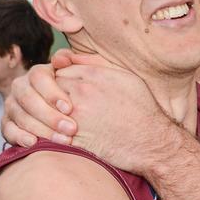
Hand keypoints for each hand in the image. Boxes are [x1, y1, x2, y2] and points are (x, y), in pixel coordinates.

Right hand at [3, 60, 75, 146]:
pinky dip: (20, 137)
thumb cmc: (80, 94)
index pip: (38, 77)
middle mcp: (21, 87)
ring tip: (63, 141)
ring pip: (20, 115)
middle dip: (50, 116)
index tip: (70, 108)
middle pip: (28, 98)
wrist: (71, 115)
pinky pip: (8, 130)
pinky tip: (34, 144)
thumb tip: (61, 59)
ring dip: (41, 129)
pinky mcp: (7, 124)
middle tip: (71, 129)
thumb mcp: (84, 75)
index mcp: (38, 73)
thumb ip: (76, 63)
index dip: (53, 93)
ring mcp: (12, 106)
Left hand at [50, 57, 173, 175]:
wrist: (151, 142)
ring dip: (50, 114)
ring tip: (59, 118)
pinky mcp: (75, 140)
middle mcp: (81, 94)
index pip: (59, 69)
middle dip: (52, 94)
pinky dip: (52, 132)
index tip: (66, 87)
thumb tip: (71, 57)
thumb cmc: (141, 109)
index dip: (60, 78)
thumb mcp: (125, 77)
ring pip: (47, 110)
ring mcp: (76, 117)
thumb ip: (96, 64)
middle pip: (49, 87)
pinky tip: (61, 133)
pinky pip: (51, 132)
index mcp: (92, 76)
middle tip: (61, 102)